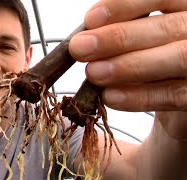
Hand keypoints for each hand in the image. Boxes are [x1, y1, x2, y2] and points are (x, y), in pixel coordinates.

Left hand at [69, 0, 186, 139]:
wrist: (178, 92)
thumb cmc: (153, 57)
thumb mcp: (140, 38)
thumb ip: (123, 32)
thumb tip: (86, 38)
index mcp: (184, 8)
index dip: (125, 6)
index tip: (90, 19)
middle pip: (167, 28)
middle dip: (118, 38)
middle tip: (80, 48)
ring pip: (177, 58)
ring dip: (128, 66)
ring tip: (93, 72)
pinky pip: (174, 94)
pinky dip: (140, 96)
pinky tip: (110, 96)